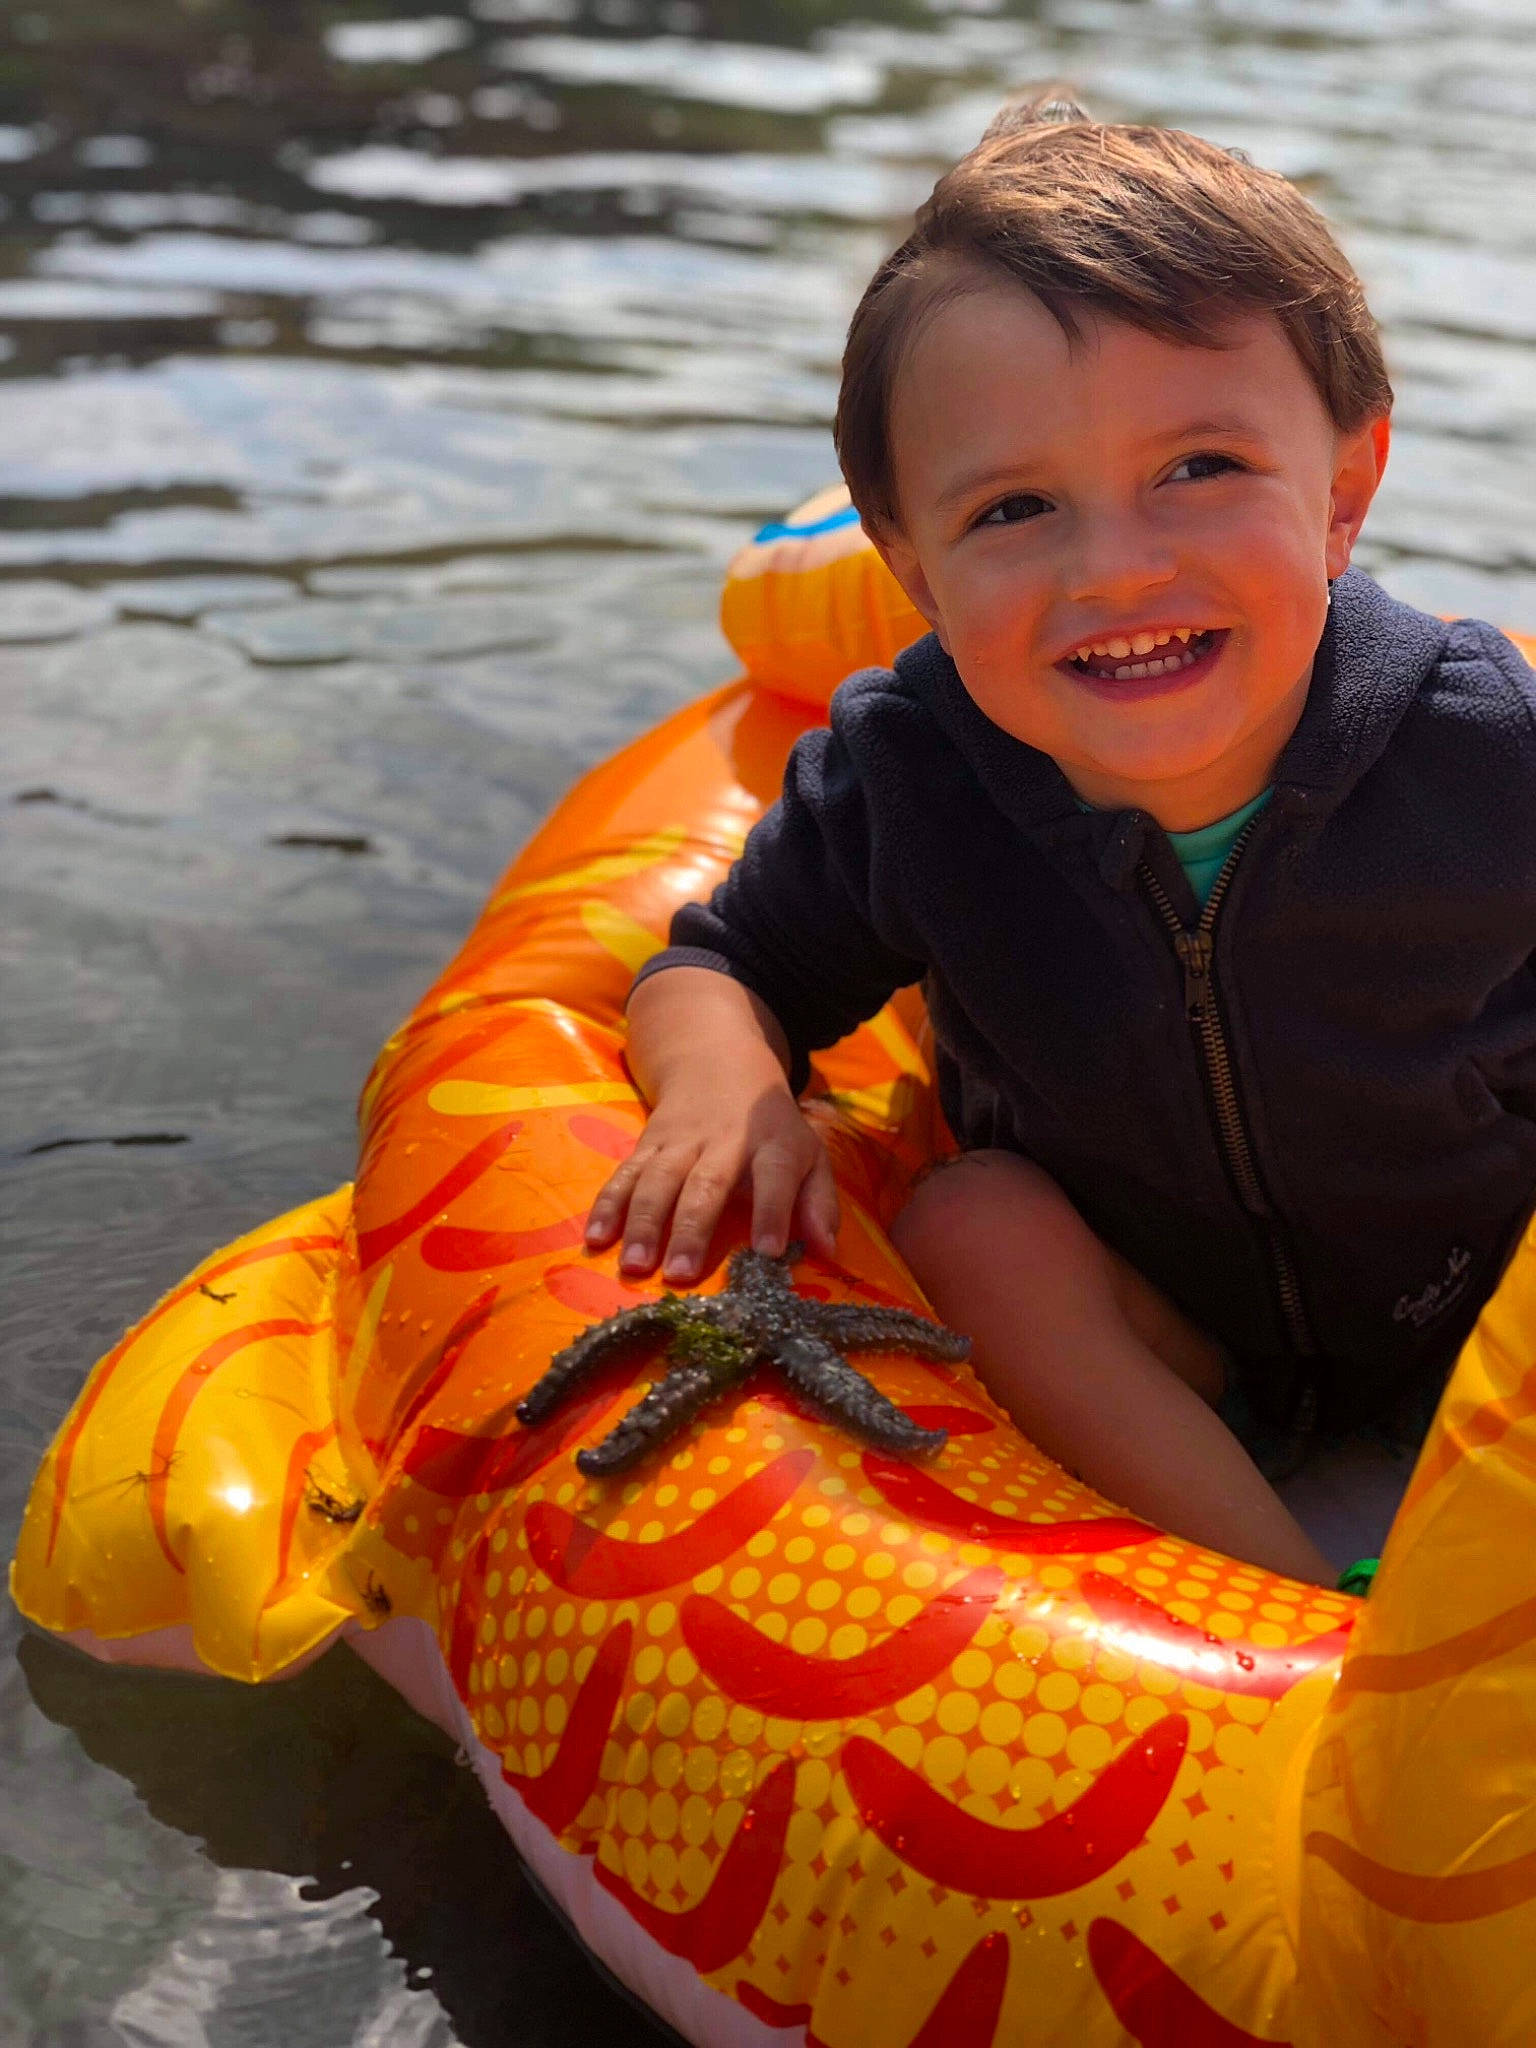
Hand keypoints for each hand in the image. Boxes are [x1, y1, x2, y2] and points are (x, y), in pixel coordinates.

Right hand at [585, 1076, 838, 1283]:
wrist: (717, 1062)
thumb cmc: (771, 1128)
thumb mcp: (808, 1154)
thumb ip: (819, 1203)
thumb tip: (828, 1253)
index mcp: (773, 1144)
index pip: (776, 1175)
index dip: (773, 1211)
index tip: (769, 1252)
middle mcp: (724, 1140)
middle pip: (706, 1182)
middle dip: (691, 1228)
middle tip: (680, 1273)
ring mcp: (680, 1141)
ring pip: (658, 1179)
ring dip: (644, 1222)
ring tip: (635, 1265)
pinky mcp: (647, 1143)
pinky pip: (625, 1173)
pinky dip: (608, 1204)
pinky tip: (596, 1238)